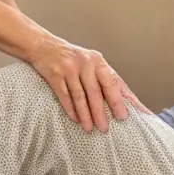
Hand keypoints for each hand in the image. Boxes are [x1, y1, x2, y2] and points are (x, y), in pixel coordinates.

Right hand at [27, 36, 146, 131]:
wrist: (45, 46)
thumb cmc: (74, 59)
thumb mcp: (92, 63)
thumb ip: (107, 79)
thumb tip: (127, 101)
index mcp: (99, 61)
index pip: (114, 83)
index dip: (121, 100)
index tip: (128, 116)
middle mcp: (86, 63)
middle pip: (96, 91)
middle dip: (101, 111)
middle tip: (105, 128)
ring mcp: (70, 68)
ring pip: (80, 96)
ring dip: (85, 114)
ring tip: (89, 128)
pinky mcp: (55, 74)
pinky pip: (64, 95)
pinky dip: (70, 109)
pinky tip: (75, 119)